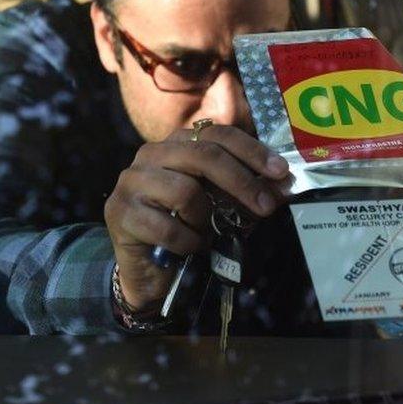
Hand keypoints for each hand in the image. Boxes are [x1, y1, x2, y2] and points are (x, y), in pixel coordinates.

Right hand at [103, 125, 289, 309]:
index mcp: (176, 144)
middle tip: (266, 206)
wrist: (147, 269)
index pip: (217, 134)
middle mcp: (150, 154)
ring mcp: (131, 182)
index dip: (252, 151)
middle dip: (241, 181)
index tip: (281, 172)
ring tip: (207, 233)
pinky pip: (167, 227)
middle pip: (204, 156)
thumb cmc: (186, 228)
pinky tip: (189, 247)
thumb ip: (245, 190)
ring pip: (184, 190)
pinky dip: (187, 241)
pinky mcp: (120, 213)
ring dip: (205, 218)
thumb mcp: (219, 204)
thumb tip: (283, 186)